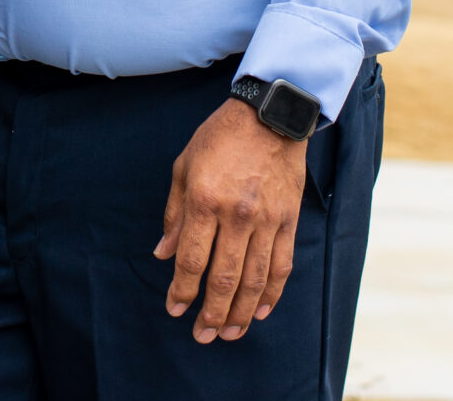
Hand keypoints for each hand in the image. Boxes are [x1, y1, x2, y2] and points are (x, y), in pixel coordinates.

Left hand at [154, 97, 306, 343]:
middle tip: (202, 336)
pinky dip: (272, 293)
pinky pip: (282, 265)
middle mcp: (237, 215)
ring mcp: (267, 220)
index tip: (175, 310)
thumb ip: (174, 214)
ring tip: (229, 333)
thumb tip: (164, 254)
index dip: (182, 291)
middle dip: (211, 313)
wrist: (270, 115)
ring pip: (255, 279)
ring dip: (241, 312)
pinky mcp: (289, 220)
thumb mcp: (185, 167)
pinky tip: (260, 311)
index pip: (192, 260)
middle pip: (224, 278)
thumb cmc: (220, 138)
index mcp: (205, 201)